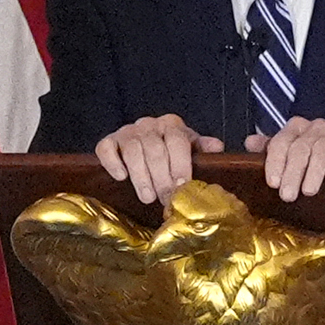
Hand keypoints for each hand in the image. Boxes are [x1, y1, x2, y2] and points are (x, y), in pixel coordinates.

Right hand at [93, 114, 221, 204]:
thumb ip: (202, 148)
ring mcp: (127, 132)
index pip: (177, 141)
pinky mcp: (109, 141)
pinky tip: (121, 177)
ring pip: (133, 151)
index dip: (180, 165)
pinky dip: (113, 163)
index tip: (182, 186)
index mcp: (172, 125)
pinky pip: (106, 148)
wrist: (141, 142)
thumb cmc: (169, 151)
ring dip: (141, 176)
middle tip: (165, 199)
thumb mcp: (189, 149)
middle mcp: (149, 125)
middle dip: (161, 178)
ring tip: (147, 197)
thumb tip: (217, 147)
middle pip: (155, 149)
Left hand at [245, 117, 324, 200]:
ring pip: (321, 150)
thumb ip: (270, 150)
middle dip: (293, 173)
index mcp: (294, 129)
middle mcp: (313, 127)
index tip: (273, 183)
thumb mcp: (290, 153)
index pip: (280, 143)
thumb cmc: (314, 157)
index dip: (275, 163)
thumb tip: (249, 143)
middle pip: (299, 149)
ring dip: (314, 172)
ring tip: (308, 191)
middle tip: (288, 196)